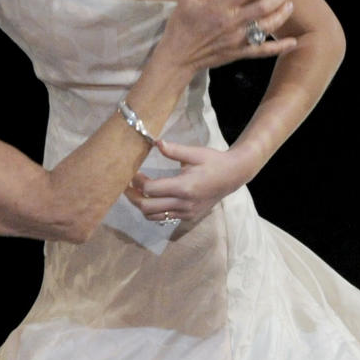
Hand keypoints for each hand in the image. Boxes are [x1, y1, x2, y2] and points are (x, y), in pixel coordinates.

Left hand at [127, 142, 249, 222]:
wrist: (233, 176)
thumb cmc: (213, 161)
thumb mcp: (195, 153)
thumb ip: (174, 150)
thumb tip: (156, 142)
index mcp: (184, 187)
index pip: (150, 190)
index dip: (137, 182)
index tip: (133, 172)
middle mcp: (184, 204)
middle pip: (147, 207)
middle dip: (132, 197)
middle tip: (126, 185)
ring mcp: (186, 213)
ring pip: (153, 216)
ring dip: (141, 205)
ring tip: (136, 192)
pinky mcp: (188, 217)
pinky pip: (164, 217)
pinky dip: (153, 210)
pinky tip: (152, 198)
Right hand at [160, 0, 295, 75]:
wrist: (177, 57)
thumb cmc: (181, 26)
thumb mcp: (188, 0)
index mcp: (220, 7)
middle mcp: (232, 23)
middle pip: (263, 7)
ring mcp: (238, 40)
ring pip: (267, 26)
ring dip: (281, 15)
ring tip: (290, 5)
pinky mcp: (239, 53)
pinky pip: (263, 51)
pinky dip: (279, 48)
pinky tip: (292, 42)